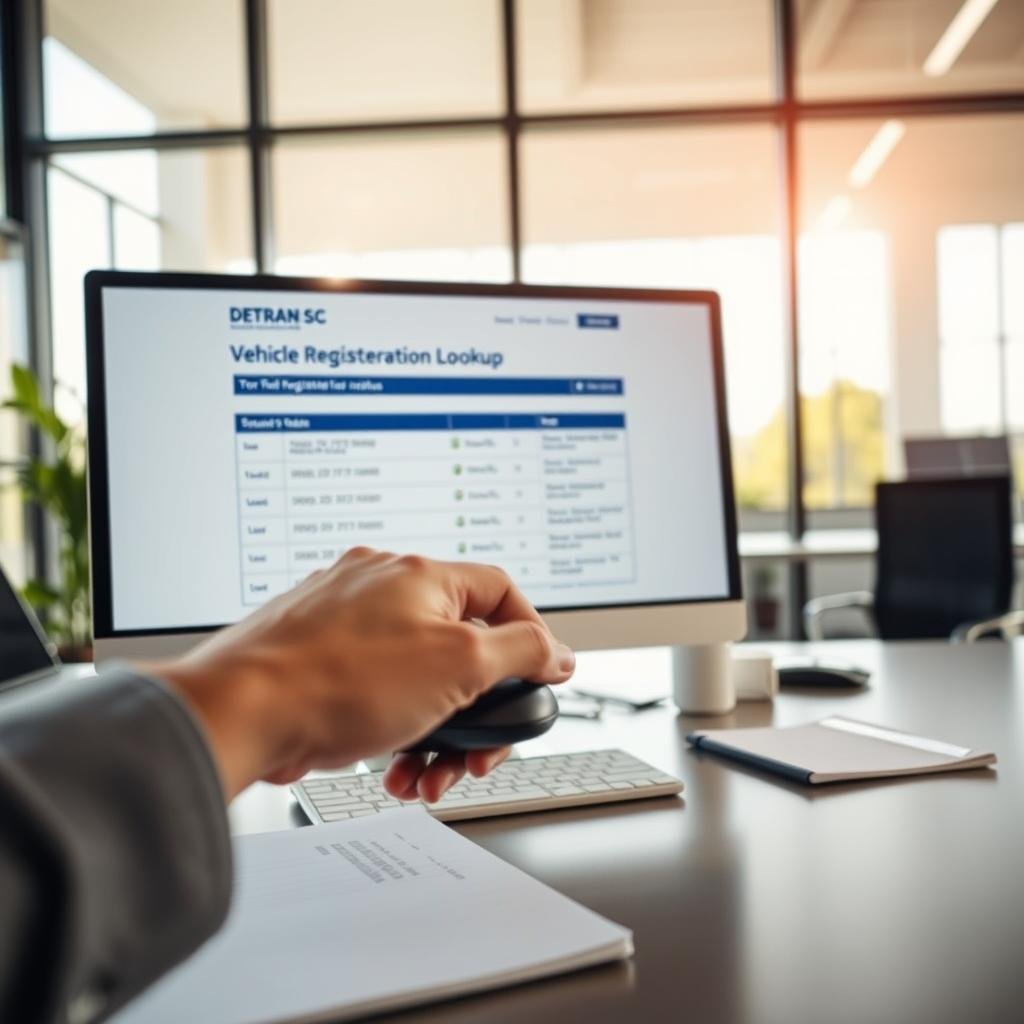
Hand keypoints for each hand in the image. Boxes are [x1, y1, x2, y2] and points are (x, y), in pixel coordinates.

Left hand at [150, 548, 574, 799]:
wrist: (239, 713)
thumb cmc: (338, 682)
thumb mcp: (459, 665)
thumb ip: (521, 652)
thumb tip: (556, 650)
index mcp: (418, 575)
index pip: (499, 590)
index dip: (528, 635)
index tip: (536, 676)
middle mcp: (378, 587)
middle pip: (457, 645)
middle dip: (475, 711)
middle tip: (475, 753)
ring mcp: (341, 620)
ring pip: (414, 675)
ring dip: (433, 732)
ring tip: (424, 773)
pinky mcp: (313, 656)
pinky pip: (372, 691)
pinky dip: (391, 729)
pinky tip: (387, 765)